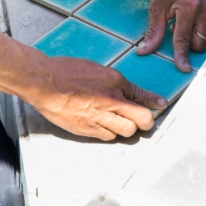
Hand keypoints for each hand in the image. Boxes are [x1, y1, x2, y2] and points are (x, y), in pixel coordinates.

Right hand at [0, 3, 166, 141]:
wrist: (45, 82)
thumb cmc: (68, 71)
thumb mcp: (97, 69)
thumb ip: (116, 83)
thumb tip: (129, 91)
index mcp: (114, 82)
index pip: (142, 96)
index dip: (154, 103)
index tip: (161, 105)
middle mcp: (110, 101)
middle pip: (142, 120)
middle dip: (146, 121)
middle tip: (142, 120)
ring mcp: (99, 117)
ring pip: (126, 131)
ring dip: (126, 127)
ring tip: (119, 121)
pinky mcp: (87, 129)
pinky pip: (108, 136)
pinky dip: (110, 132)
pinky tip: (104, 124)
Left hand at [136, 0, 205, 72]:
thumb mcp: (156, 9)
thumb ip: (153, 32)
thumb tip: (143, 51)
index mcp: (188, 8)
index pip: (184, 40)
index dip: (182, 56)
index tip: (184, 68)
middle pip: (201, 42)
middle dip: (189, 43)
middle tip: (177, 28)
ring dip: (199, 37)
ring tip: (187, 24)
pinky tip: (195, 17)